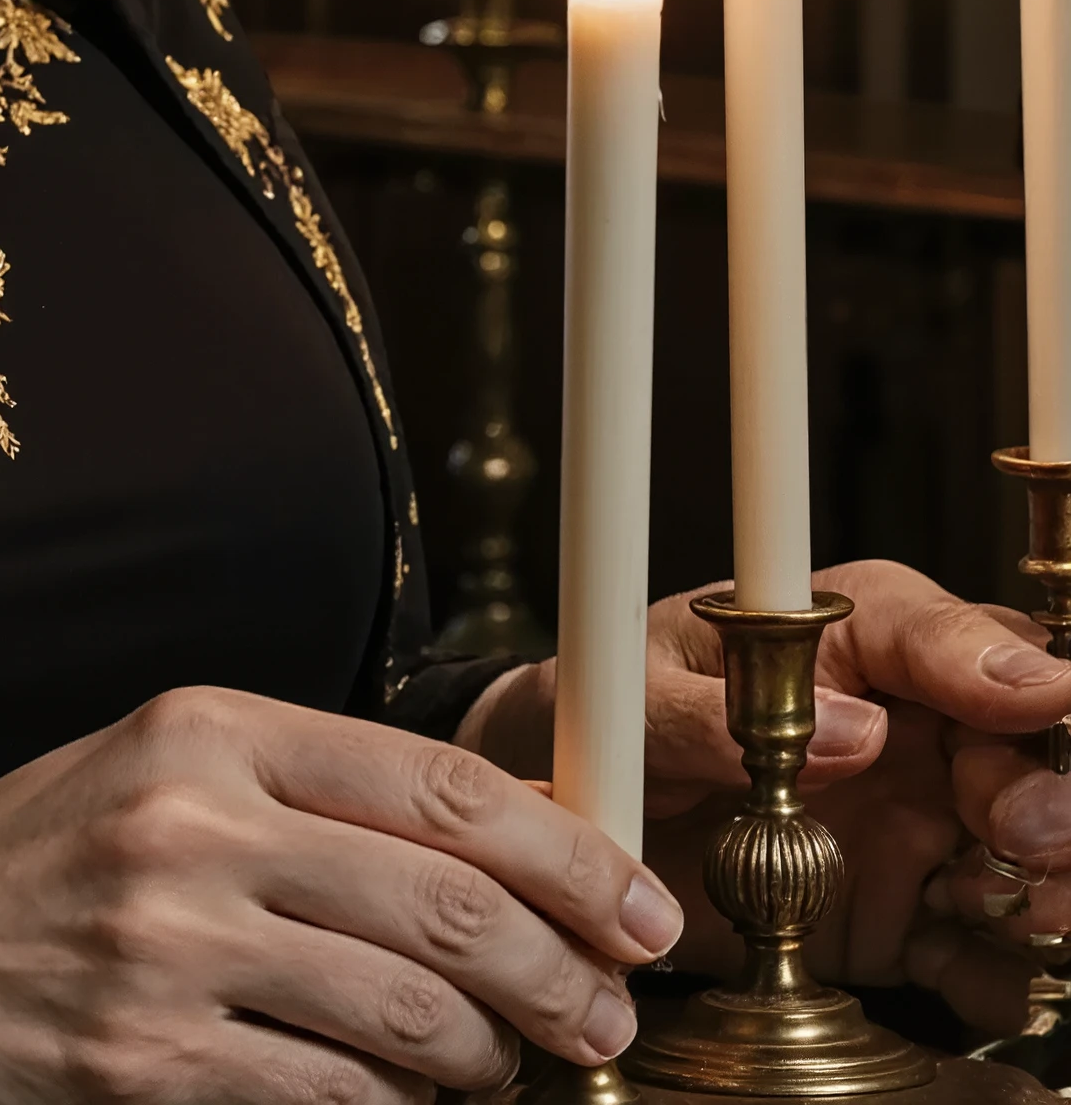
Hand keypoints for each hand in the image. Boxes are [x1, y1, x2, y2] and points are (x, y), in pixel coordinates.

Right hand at [0, 685, 684, 1104]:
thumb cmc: (8, 877)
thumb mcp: (138, 778)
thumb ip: (286, 793)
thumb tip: (472, 849)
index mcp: (199, 727)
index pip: (432, 778)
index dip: (564, 851)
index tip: (638, 901)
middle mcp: (190, 822)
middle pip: (442, 896)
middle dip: (562, 966)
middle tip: (613, 1013)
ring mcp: (165, 948)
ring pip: (405, 1012)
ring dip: (496, 1059)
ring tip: (527, 1072)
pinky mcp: (142, 1066)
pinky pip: (327, 1102)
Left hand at [464, 562, 1070, 1040]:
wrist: (581, 815)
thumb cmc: (610, 712)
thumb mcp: (631, 697)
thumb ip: (716, 710)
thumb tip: (853, 727)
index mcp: (846, 631)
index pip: (941, 629)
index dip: (999, 663)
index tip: (1040, 697)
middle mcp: (906, 721)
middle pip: (1019, 742)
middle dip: (1042, 786)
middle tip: (1020, 829)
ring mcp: (917, 819)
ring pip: (1025, 846)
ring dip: (1044, 882)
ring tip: (1021, 910)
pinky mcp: (906, 911)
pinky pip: (982, 949)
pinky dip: (999, 971)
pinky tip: (982, 976)